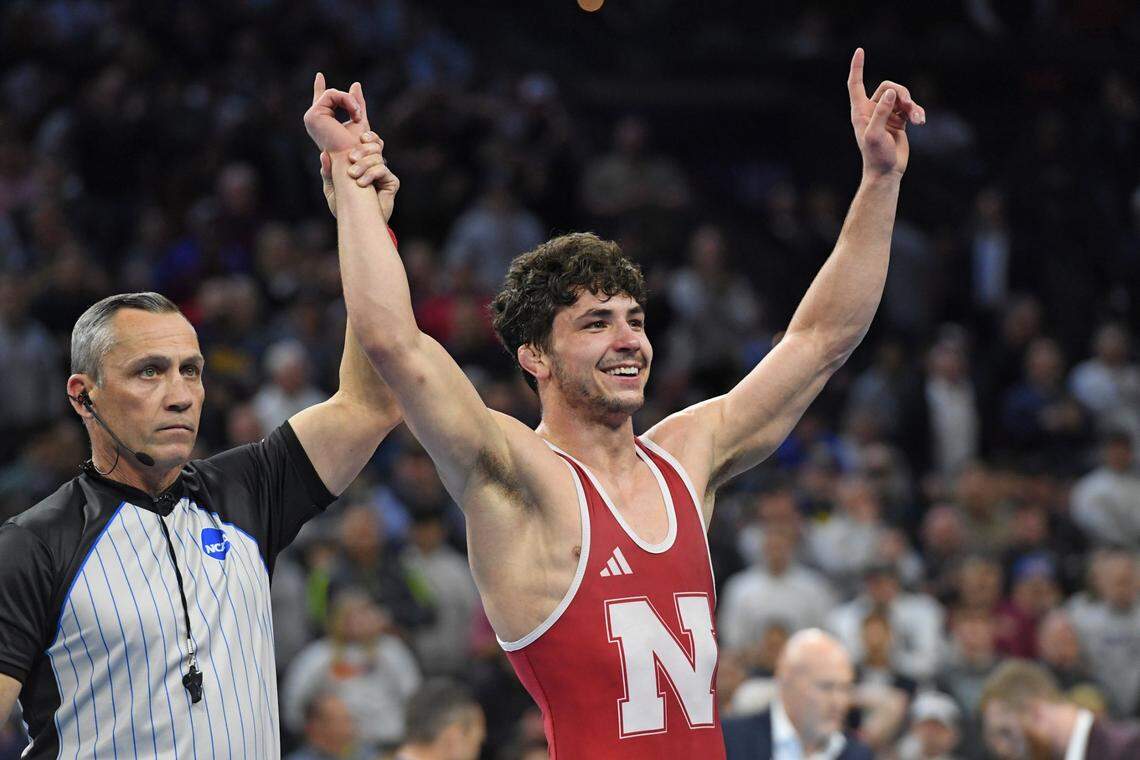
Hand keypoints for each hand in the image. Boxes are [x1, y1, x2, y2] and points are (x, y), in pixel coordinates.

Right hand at [303, 72, 366, 154]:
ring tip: (357, 116)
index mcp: (323, 121)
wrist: (354, 158)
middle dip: (349, 101)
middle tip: (358, 115)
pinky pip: (332, 94)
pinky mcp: (313, 115)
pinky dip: (347, 101)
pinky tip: (354, 114)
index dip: (318, 87)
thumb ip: (357, 103)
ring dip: (350, 102)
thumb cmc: (358, 145)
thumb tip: (356, 84)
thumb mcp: (359, 120)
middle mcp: (314, 119)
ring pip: (332, 93)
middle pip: (332, 95)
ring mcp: (311, 117)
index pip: (321, 100)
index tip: (319, 76)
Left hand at [321, 132, 400, 221]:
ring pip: (377, 157)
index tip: (358, 137)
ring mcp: (384, 173)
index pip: (367, 142)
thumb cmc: (344, 207)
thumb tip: (323, 154)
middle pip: (374, 145)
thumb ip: (328, 172)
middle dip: (362, 149)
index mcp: (362, 161)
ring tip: (353, 175)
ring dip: (363, 164)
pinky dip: (371, 174)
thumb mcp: (332, 188)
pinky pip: (382, 170)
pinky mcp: (391, 182)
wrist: (357, 224)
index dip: (366, 136)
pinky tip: (362, 183)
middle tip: (351, 159)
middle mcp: (374, 165)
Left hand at [847, 48, 923, 177]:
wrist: (887, 172)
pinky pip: (910, 108)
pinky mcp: (899, 121)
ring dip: (912, 105)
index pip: (856, 84)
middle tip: (908, 105)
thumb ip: (881, 112)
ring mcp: (886, 115)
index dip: (857, 67)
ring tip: (918, 119)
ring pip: (901, 97)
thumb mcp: (874, 134)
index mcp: (860, 112)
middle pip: (888, 87)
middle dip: (901, 93)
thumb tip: (891, 93)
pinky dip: (916, 112)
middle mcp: (872, 110)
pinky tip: (921, 121)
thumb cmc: (875, 156)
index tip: (860, 50)